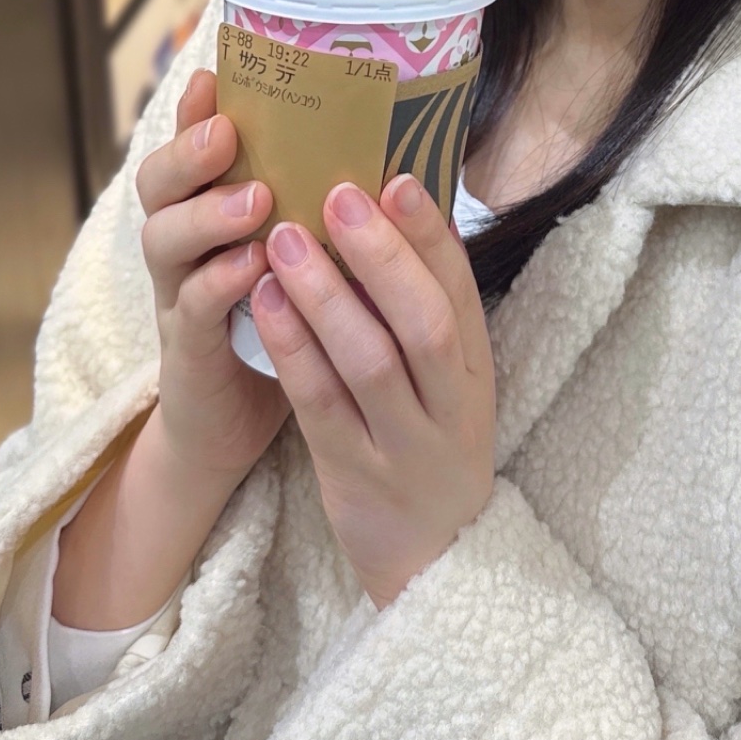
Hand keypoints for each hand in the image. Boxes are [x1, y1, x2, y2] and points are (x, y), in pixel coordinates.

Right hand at [136, 67, 290, 480]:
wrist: (237, 424)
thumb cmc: (285, 322)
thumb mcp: (300, 253)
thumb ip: (317, 203)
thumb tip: (384, 142)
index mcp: (210, 212)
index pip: (191, 149)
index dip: (195, 112)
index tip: (215, 74)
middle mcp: (183, 246)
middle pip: (158, 183)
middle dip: (189, 151)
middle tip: (228, 133)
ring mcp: (176, 295)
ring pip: (164, 239)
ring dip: (208, 214)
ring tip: (256, 199)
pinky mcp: (186, 349)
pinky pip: (191, 308)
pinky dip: (220, 284)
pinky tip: (254, 270)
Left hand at [250, 174, 495, 608]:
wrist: (435, 562)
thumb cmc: (430, 444)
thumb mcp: (448, 382)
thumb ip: (425, 311)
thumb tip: (394, 213)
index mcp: (476, 371)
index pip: (460, 291)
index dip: (431, 234)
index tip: (398, 177)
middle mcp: (450, 405)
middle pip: (425, 322)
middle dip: (381, 254)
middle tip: (337, 194)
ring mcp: (404, 445)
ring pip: (369, 361)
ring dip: (325, 294)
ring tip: (283, 238)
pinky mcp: (354, 477)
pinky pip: (320, 406)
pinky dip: (293, 349)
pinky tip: (264, 302)